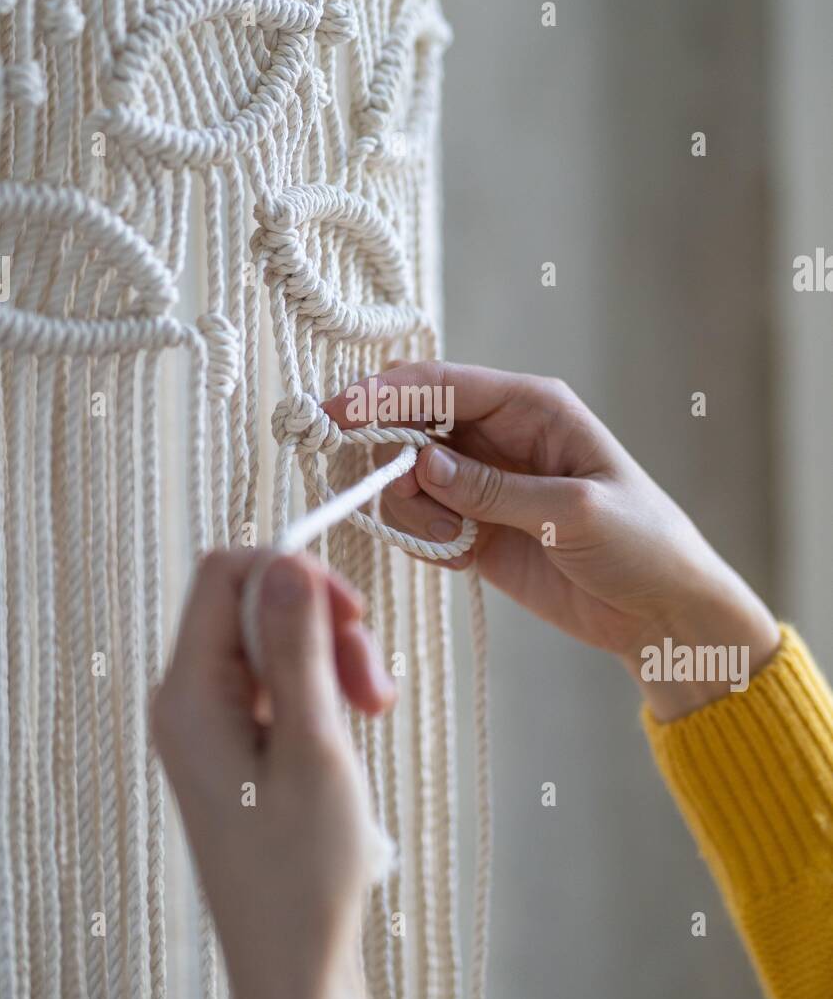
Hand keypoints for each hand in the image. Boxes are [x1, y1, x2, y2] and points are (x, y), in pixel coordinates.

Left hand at [152, 548, 389, 998]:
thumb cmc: (302, 869)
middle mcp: (186, 700)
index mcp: (189, 695)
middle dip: (323, 626)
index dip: (292, 572)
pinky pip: (273, 681)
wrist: (293, 960)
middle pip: (254, 606)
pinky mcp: (231, 742)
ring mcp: (206, 722)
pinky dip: (319, 689)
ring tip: (375, 710)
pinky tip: (349, 727)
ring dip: (330, 660)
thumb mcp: (313, 747)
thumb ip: (298, 650)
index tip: (353, 612)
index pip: (225, 574)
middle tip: (375, 686)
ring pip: (272, 643)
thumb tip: (287, 561)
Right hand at [325, 363, 779, 720]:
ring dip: (410, 508)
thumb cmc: (641, 544)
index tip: (338, 415)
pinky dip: (423, 538)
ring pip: (404, 476)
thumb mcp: (573, 512)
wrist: (662, 614)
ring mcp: (481, 483)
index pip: (440, 384)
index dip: (384, 395)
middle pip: (409, 424)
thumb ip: (492, 489)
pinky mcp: (472, 528)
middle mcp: (498, 436)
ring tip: (454, 541)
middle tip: (385, 492)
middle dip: (384, 454)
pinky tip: (463, 556)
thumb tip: (420, 464)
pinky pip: (418, 521)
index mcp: (530, 407)